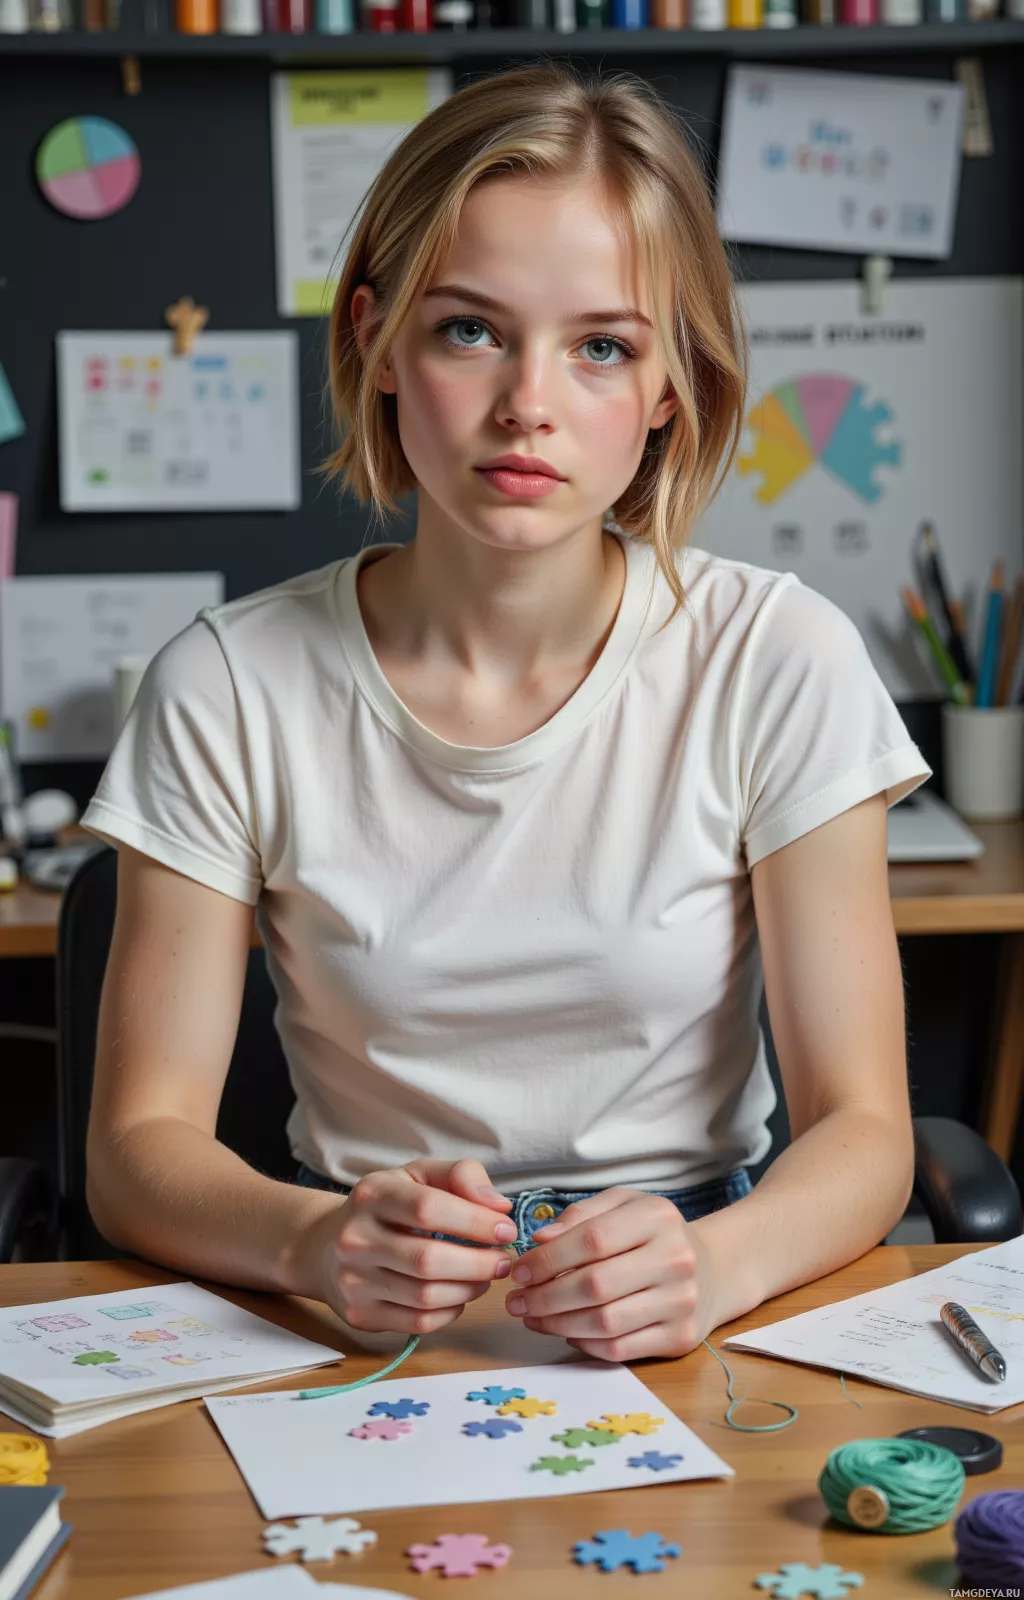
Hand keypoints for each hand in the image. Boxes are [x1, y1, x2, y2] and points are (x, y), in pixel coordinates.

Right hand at [305, 1159, 517, 1334]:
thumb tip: (499, 1207)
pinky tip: (459, 1294)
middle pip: (428, 1259)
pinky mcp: (360, 1314)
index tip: (506, 1230)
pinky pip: (418, 1322)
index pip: (428, 1209)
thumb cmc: (387, 1207)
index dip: (475, 1222)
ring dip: (469, 1289)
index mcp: (373, 1195)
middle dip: (478, 1263)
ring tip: (485, 1276)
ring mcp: (353, 1281)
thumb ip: (461, 1176)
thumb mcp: (418, 1175)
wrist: (326, 1246)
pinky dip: (450, 1311)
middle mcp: (355, 1238)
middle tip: (503, 1261)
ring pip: (426, 1296)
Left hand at [504, 1187, 718, 1360]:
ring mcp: (682, 1302)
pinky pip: (620, 1348)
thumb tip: (539, 1240)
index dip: (548, 1259)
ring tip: (532, 1317)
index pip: (592, 1239)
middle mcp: (676, 1259)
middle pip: (595, 1285)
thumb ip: (581, 1215)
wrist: (713, 1269)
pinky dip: (585, 1343)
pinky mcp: (680, 1337)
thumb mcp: (623, 1206)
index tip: (520, 1271)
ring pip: (604, 1322)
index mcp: (658, 1217)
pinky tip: (567, 1331)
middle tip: (516, 1301)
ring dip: (557, 1324)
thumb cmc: (654, 1235)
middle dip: (545, 1296)